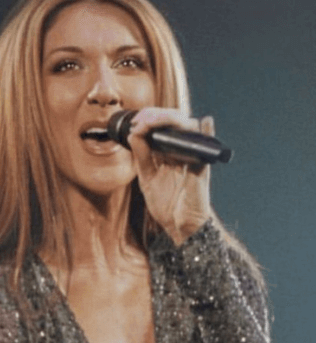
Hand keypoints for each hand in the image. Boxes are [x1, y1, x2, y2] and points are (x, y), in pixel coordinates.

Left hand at [127, 108, 213, 244]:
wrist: (178, 225)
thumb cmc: (165, 203)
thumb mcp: (147, 177)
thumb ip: (142, 156)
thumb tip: (135, 133)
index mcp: (166, 154)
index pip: (161, 129)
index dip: (149, 120)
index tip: (136, 122)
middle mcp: (180, 153)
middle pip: (174, 125)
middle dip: (157, 117)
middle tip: (142, 121)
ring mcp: (191, 159)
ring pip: (188, 131)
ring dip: (172, 121)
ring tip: (155, 121)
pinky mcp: (201, 169)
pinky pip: (206, 149)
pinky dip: (207, 134)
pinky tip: (205, 122)